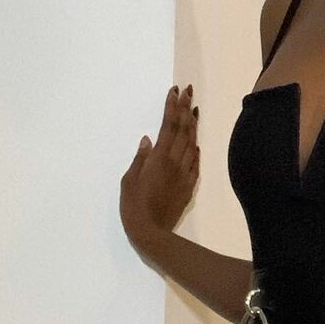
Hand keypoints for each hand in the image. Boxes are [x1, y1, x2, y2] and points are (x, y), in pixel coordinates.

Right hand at [120, 83, 199, 246]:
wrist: (152, 232)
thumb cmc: (133, 206)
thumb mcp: (128, 180)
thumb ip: (140, 158)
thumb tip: (148, 139)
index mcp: (159, 158)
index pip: (168, 125)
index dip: (172, 106)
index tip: (174, 91)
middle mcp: (175, 161)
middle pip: (184, 129)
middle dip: (185, 108)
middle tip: (189, 91)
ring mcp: (185, 173)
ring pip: (192, 143)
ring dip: (193, 124)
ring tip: (194, 109)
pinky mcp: (189, 185)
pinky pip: (195, 162)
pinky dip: (195, 148)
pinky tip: (195, 142)